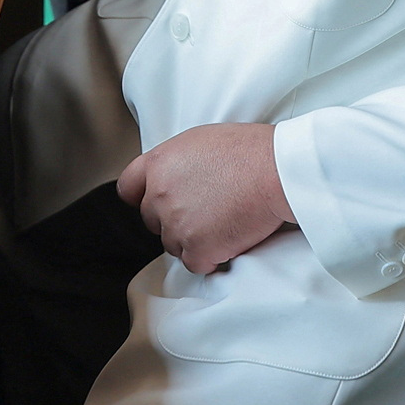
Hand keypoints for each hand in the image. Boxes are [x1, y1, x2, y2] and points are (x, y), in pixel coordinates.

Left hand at [116, 122, 291, 274]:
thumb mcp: (199, 140)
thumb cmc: (249, 150)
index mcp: (158, 164)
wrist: (276, 170)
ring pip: (173, 245)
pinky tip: (229, 238)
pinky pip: (195, 263)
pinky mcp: (196, 249)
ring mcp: (175, 224)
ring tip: (223, 221)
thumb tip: (172, 179)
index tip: (155, 203)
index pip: (128, 188)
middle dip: (173, 220)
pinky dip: (211, 257)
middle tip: (204, 211)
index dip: (142, 197)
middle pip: (152, 221)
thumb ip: (175, 163)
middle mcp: (159, 195)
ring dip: (193, 240)